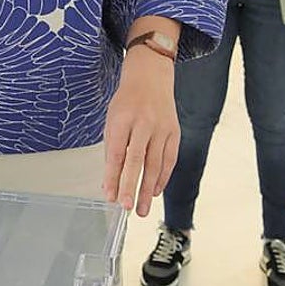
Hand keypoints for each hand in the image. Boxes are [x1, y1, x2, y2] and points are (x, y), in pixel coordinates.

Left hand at [102, 43, 178, 216]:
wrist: (150, 77)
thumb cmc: (127, 101)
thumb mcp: (112, 118)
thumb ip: (112, 147)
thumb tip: (110, 179)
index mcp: (123, 118)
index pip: (116, 152)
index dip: (113, 176)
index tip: (109, 195)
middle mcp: (144, 123)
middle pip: (137, 160)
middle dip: (131, 186)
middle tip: (127, 207)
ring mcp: (162, 128)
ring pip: (155, 164)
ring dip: (148, 189)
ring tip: (141, 209)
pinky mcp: (175, 132)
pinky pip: (169, 159)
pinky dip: (162, 177)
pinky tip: (155, 191)